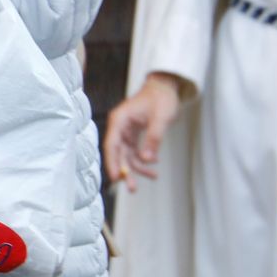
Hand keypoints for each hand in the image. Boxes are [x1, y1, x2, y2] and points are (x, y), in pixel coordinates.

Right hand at [102, 73, 185, 192]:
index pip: (112, 144)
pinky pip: (135, 151)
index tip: (116, 177)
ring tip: (153, 177)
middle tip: (132, 188)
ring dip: (137, 168)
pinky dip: (144, 160)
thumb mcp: (160, 118)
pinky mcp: (133, 134)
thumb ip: (153, 138)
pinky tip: (154, 167)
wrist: (164, 88)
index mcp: (120, 120)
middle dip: (125, 170)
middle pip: (118, 153)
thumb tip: (147, 159)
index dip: (112, 162)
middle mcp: (119, 127)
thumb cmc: (161, 99)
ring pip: (127, 155)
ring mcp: (126, 131)